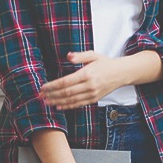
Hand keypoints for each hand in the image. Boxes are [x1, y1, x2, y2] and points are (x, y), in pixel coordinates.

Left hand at [39, 50, 153, 109]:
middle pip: (66, 93)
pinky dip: (68, 106)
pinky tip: (59, 106)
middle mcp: (89, 86)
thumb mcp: (93, 55)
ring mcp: (92, 94)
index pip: (65, 82)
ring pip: (71, 100)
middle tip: (40, 96)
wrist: (122, 73)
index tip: (43, 87)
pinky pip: (79, 104)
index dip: (52, 86)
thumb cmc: (105, 63)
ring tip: (46, 102)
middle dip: (52, 95)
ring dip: (57, 102)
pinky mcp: (94, 99)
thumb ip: (79, 56)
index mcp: (87, 74)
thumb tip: (68, 56)